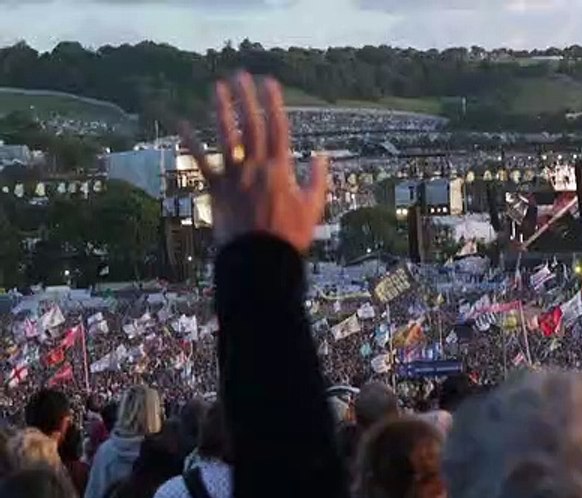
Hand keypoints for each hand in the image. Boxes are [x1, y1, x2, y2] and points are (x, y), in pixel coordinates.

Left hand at [181, 72, 328, 255]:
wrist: (260, 260)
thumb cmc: (290, 237)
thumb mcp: (313, 208)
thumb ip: (317, 180)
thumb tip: (320, 156)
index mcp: (281, 170)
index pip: (278, 128)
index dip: (274, 103)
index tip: (270, 82)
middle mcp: (256, 168)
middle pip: (251, 126)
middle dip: (247, 98)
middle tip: (241, 75)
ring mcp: (234, 177)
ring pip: (226, 137)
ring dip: (222, 110)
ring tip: (217, 88)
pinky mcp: (217, 190)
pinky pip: (202, 163)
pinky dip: (191, 144)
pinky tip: (182, 124)